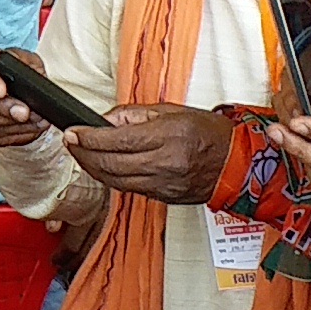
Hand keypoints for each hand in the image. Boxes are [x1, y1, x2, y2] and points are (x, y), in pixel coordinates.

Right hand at [0, 44, 51, 148]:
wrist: (11, 91)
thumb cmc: (13, 70)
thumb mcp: (24, 59)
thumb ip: (27, 64)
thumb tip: (34, 82)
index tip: (1, 90)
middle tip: (23, 112)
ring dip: (7, 122)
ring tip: (33, 121)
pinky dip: (11, 132)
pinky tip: (28, 128)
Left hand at [63, 103, 235, 205]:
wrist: (239, 164)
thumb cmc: (210, 134)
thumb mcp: (172, 111)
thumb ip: (134, 114)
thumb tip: (105, 119)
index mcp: (167, 136)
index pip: (116, 139)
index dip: (88, 137)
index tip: (72, 132)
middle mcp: (165, 163)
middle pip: (110, 164)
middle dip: (83, 154)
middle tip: (71, 143)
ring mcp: (164, 184)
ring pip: (115, 181)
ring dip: (93, 168)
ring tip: (81, 155)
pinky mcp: (164, 198)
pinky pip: (129, 189)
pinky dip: (112, 178)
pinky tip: (104, 167)